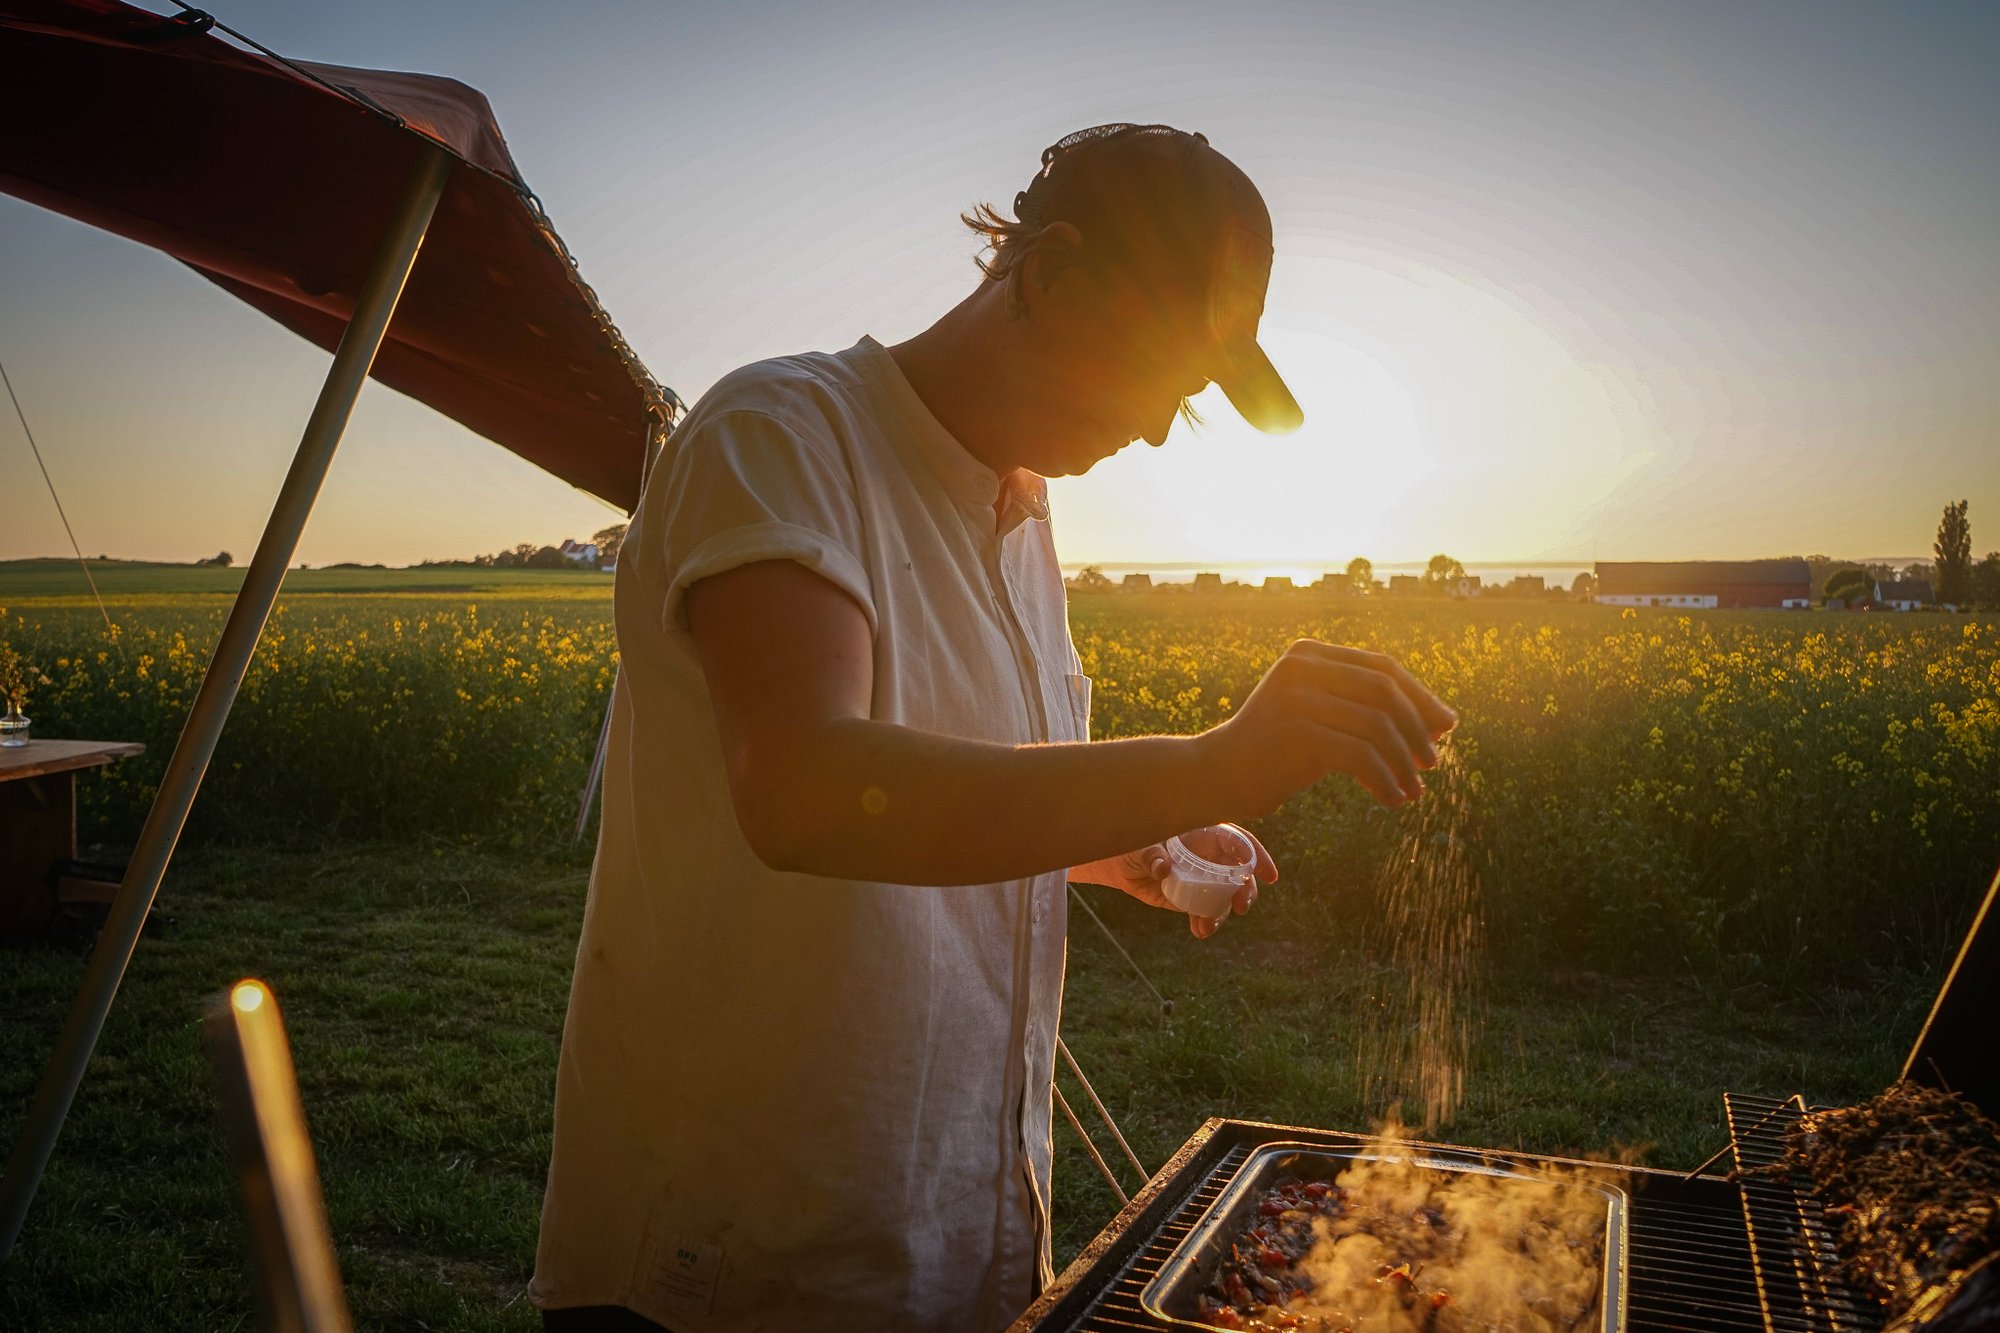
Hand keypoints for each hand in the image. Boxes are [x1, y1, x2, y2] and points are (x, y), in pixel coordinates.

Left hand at [1073, 828, 1278, 938]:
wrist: (1120, 865)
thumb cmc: (1132, 844)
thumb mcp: (1140, 846)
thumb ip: (1153, 856)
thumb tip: (1163, 868)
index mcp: (1204, 834)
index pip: (1238, 841)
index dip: (1256, 856)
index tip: (1267, 874)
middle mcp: (1209, 856)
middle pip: (1240, 871)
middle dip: (1246, 890)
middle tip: (1242, 907)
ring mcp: (1203, 878)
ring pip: (1226, 895)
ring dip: (1223, 912)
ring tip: (1209, 926)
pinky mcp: (1192, 896)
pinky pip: (1207, 910)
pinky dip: (1206, 922)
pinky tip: (1199, 931)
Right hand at [1202, 641, 1457, 818]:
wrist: (1218, 774)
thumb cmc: (1276, 748)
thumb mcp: (1318, 713)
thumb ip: (1365, 706)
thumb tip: (1445, 720)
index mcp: (1308, 652)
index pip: (1382, 668)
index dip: (1420, 698)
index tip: (1444, 729)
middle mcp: (1303, 666)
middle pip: (1386, 692)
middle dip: (1418, 729)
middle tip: (1432, 763)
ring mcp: (1299, 698)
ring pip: (1379, 726)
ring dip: (1404, 762)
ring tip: (1413, 789)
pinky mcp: (1300, 734)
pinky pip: (1363, 757)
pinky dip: (1386, 780)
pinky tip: (1392, 800)